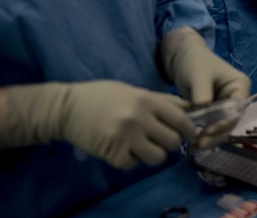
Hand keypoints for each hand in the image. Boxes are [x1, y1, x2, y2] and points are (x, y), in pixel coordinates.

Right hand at [0, 81, 194, 168]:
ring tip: (143, 146)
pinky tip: (124, 149)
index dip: (189, 130)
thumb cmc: (104, 95)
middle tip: (160, 139)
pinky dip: (132, 160)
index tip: (188, 134)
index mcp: (148, 99)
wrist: (67, 107)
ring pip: (157, 158)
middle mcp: (140, 118)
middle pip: (172, 141)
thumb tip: (189, 108)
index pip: (182, 119)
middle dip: (169, 143)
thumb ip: (162, 101)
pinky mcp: (112, 153)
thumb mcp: (136, 91)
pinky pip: (134, 164)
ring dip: (153, 154)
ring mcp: (126, 137)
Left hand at [161, 27, 250, 148]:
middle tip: (199, 144)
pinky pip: (214, 126)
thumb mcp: (199, 75)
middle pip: (232, 121)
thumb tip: (204, 110)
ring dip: (211, 138)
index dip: (225, 122)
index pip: (237, 109)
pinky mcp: (216, 112)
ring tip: (194, 146)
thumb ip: (203, 93)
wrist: (183, 58)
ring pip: (223, 128)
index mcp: (240, 86)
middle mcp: (238, 97)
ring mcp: (227, 106)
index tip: (208, 131)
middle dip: (217, 134)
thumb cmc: (195, 62)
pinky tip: (193, 142)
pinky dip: (205, 135)